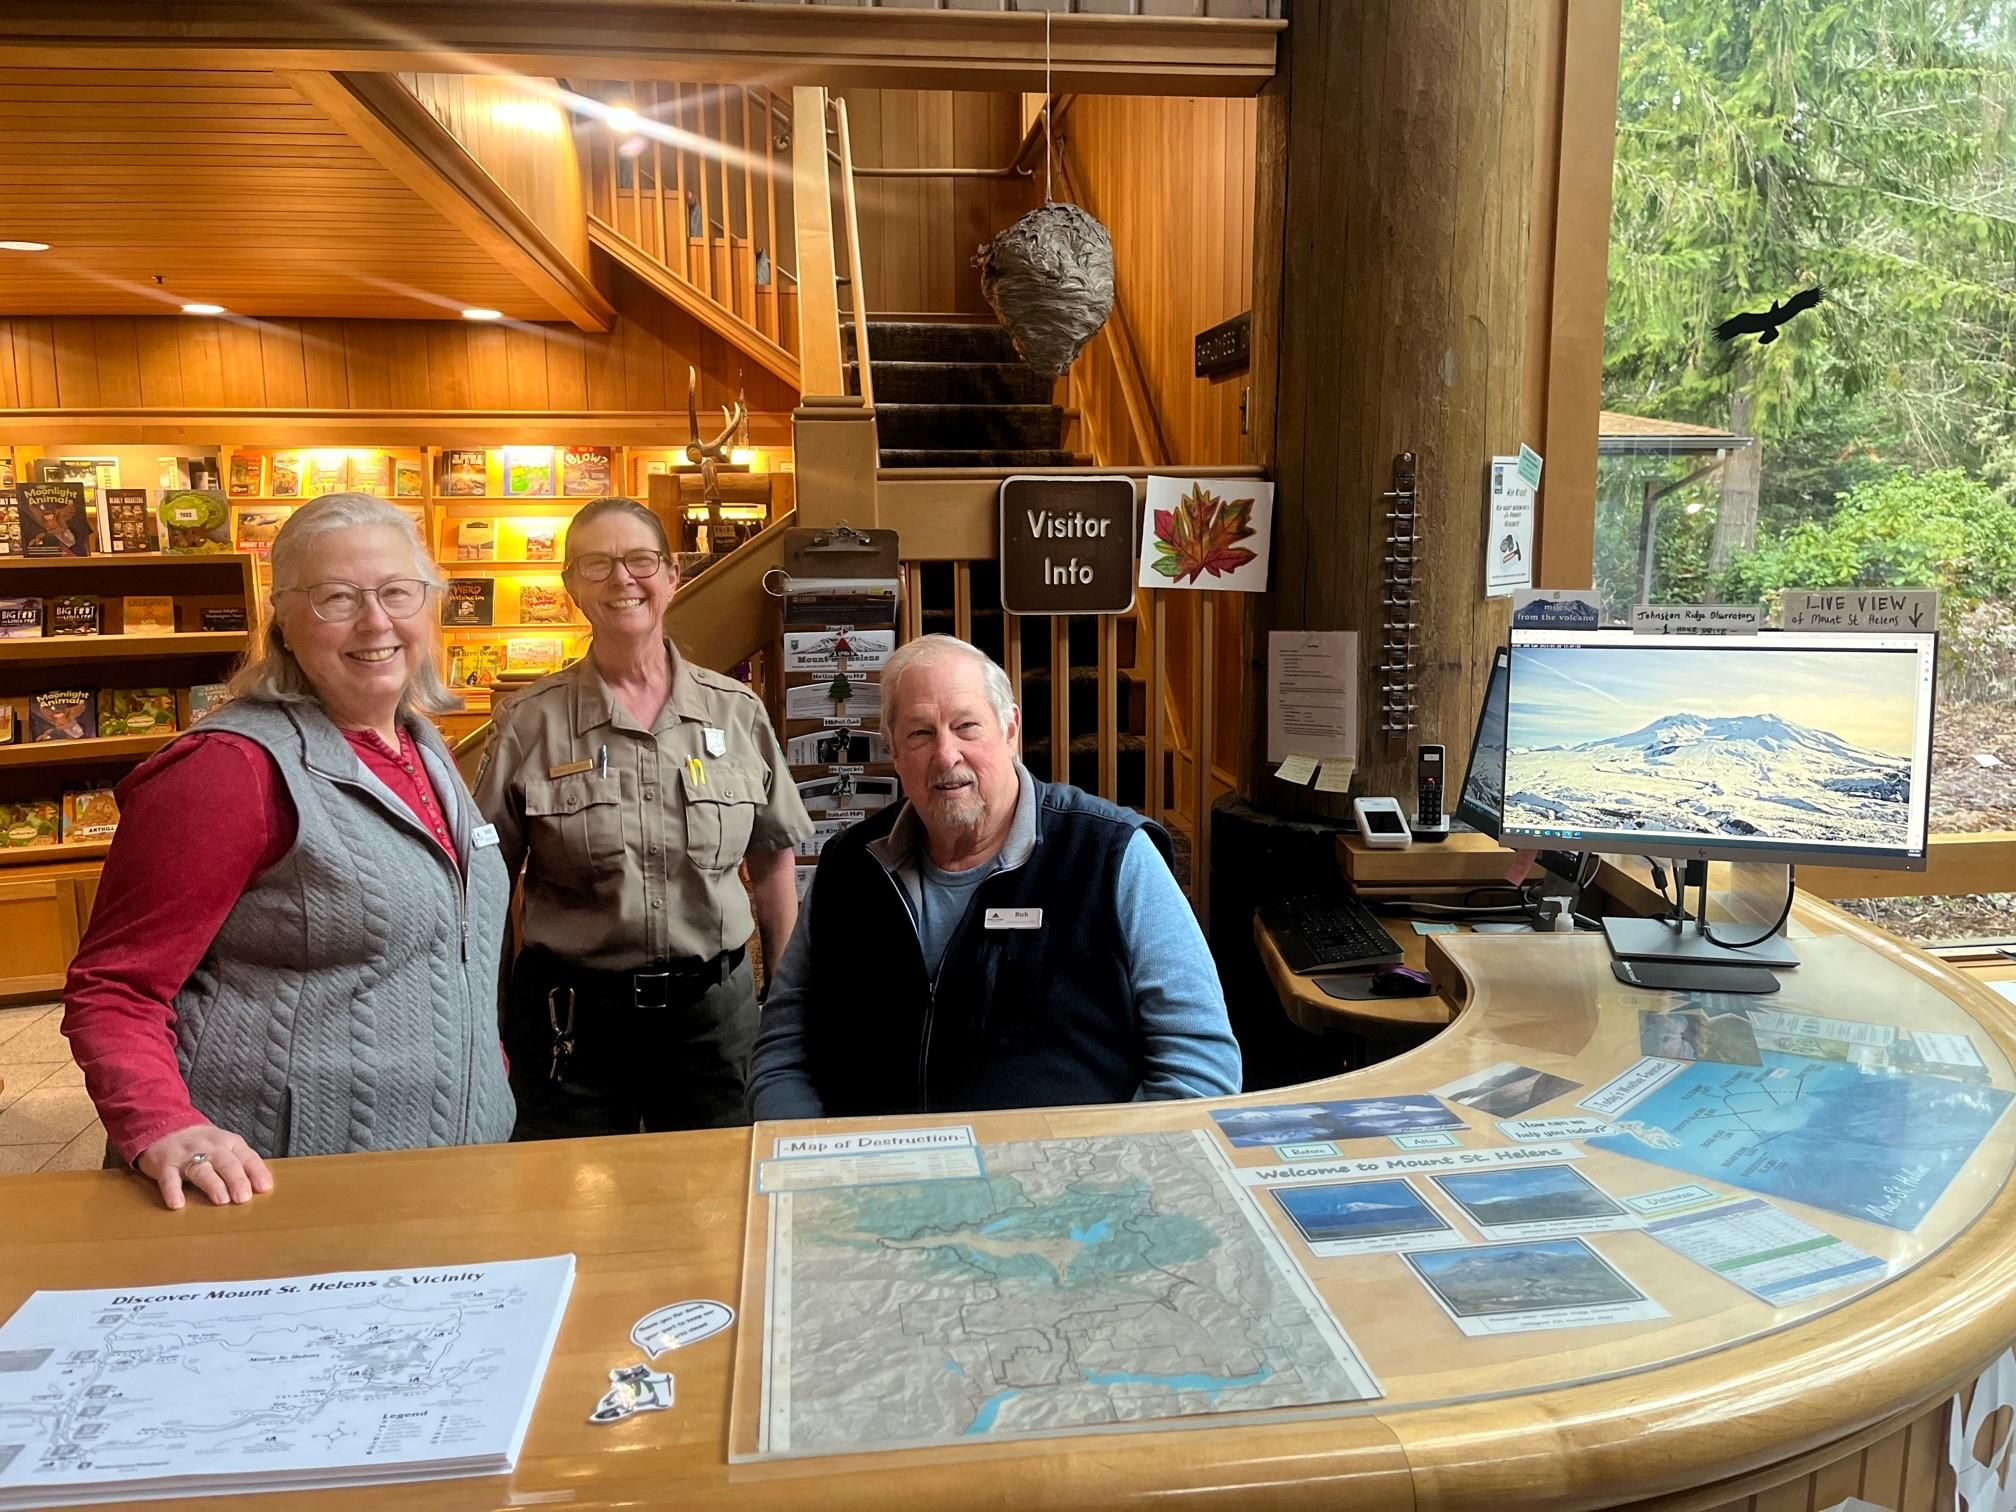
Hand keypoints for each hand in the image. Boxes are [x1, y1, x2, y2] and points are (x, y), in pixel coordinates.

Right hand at [135, 1124, 273, 1210]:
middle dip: (236, 1179)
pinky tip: (177, 1204)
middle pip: (226, 1163)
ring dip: (212, 1184)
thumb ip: (245, 1164)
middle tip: (243, 1197)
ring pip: (201, 1170)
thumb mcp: (228, 1148)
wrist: (168, 1128)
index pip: (247, 1157)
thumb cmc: (205, 1146)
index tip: (264, 1188)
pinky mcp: (165, 1165)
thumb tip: (264, 1187)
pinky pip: (169, 1178)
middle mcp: (211, 1148)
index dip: (256, 1172)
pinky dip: (172, 1191)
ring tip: (222, 1200)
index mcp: (230, 1143)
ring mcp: (187, 1156)